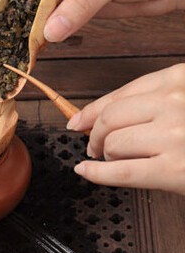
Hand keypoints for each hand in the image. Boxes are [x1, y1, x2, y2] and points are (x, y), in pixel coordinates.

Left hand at [67, 64, 184, 194]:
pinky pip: (120, 171)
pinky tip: (86, 171)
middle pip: (112, 118)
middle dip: (95, 134)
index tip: (78, 120)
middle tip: (92, 145)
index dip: (93, 109)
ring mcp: (175, 136)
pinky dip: (96, 174)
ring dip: (104, 154)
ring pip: (113, 143)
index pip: (122, 94)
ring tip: (111, 160)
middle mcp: (176, 102)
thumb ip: (158, 98)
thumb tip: (102, 114)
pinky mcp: (174, 170)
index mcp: (181, 79)